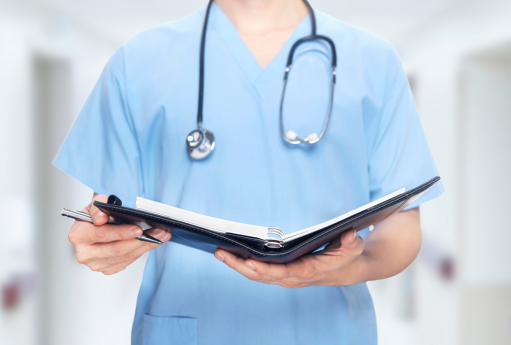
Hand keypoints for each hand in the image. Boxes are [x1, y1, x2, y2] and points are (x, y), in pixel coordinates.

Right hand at [68, 194, 170, 274]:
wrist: (94, 227)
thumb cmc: (96, 215)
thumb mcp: (95, 204)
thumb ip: (98, 207)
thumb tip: (101, 218)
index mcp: (78, 235)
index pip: (101, 234)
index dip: (121, 232)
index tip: (139, 229)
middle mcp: (84, 253)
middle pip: (117, 249)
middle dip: (140, 240)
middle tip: (158, 232)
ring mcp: (96, 264)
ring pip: (126, 257)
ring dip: (146, 246)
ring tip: (161, 235)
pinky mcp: (107, 269)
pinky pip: (128, 261)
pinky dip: (142, 251)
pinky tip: (154, 242)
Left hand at [214, 229, 365, 287]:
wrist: (349, 270)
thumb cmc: (349, 257)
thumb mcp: (354, 247)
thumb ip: (352, 242)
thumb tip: (349, 234)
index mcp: (309, 271)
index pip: (283, 273)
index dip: (266, 269)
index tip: (249, 261)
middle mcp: (294, 278)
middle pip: (262, 276)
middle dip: (240, 265)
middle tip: (220, 252)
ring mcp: (286, 277)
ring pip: (257, 275)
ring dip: (237, 265)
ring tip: (219, 252)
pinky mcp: (282, 274)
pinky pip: (260, 272)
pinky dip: (244, 264)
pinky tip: (231, 254)